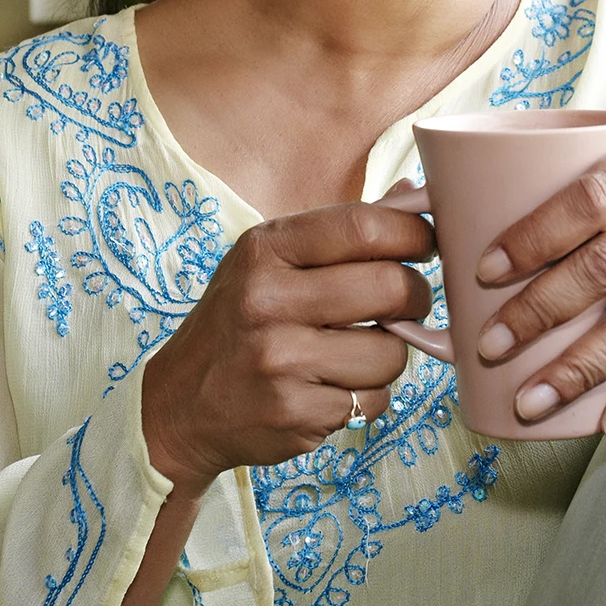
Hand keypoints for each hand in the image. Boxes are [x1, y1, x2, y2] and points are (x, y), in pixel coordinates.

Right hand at [140, 202, 435, 488]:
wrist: (179, 406)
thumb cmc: (239, 323)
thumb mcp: (269, 262)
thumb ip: (338, 233)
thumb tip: (414, 192)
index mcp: (265, 249)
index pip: (364, 226)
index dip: (414, 233)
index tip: (426, 244)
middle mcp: (268, 300)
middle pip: (390, 287)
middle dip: (416, 296)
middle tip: (407, 302)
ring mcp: (281, 360)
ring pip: (391, 351)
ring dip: (389, 354)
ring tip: (356, 353)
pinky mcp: (295, 413)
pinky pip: (373, 399)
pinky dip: (366, 396)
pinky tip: (331, 389)